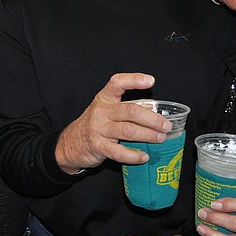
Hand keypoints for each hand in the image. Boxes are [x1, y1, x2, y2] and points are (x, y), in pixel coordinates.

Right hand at [55, 73, 171, 172]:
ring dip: (148, 135)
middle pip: (130, 111)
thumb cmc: (95, 124)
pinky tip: (144, 156)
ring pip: (128, 130)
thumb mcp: (107, 110)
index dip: (134, 80)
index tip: (150, 81)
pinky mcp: (98, 146)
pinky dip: (134, 155)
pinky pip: (119, 152)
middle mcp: (101, 111)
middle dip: (152, 118)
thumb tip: (154, 110)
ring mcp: (99, 129)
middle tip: (166, 125)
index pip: (118, 83)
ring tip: (160, 138)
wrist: (70, 143)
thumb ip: (127, 108)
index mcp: (104, 98)